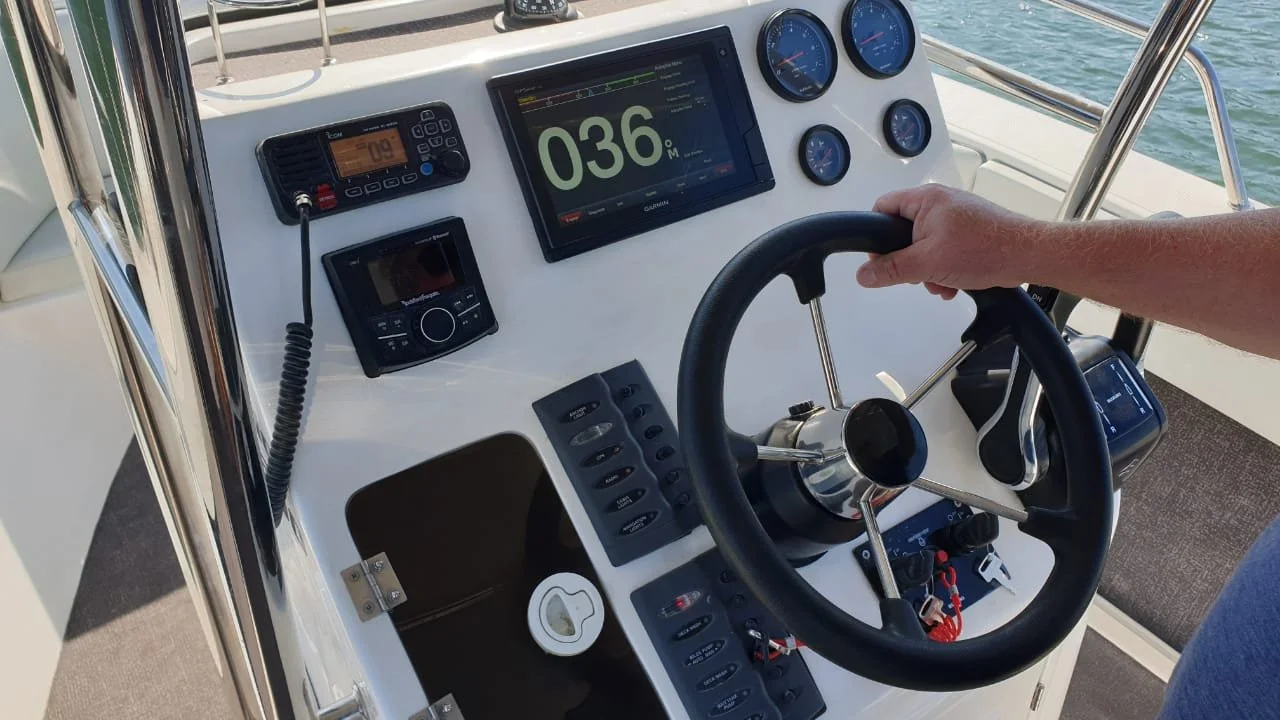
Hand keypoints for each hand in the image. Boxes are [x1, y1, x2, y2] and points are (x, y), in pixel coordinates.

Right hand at [857, 184, 1040, 299]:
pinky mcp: (969, 230)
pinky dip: (945, 268)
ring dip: (928, 269)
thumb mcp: (927, 263)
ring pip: (924, 245)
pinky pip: (944, 248)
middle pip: (903, 231)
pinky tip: (954, 282)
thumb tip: (865, 274)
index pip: (882, 208)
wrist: (1027, 254)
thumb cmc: (985, 248)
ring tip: (942, 282)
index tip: (880, 258)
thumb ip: (892, 269)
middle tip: (917, 273)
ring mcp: (956, 216)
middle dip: (908, 260)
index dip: (876, 235)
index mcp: (925, 199)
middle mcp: (939, 202)